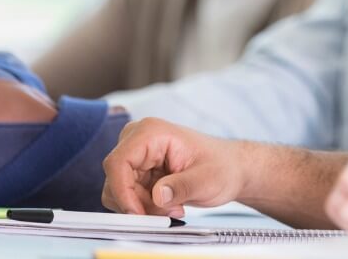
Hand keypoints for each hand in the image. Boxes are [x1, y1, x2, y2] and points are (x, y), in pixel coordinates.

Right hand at [100, 117, 247, 217]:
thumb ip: (182, 187)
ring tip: (175, 207)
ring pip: (120, 191)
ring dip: (144, 207)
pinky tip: (170, 205)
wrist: (230, 169)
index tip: (138, 214)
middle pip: (117, 180)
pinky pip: (128, 196)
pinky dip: (146, 207)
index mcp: (152, 132)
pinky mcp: (138, 171)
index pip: (118, 163)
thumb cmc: (222, 166)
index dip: (122, 192)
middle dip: (139, 203)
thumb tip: (158, 196)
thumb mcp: (207, 179)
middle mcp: (138, 141)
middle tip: (169, 211)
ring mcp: (137, 156)